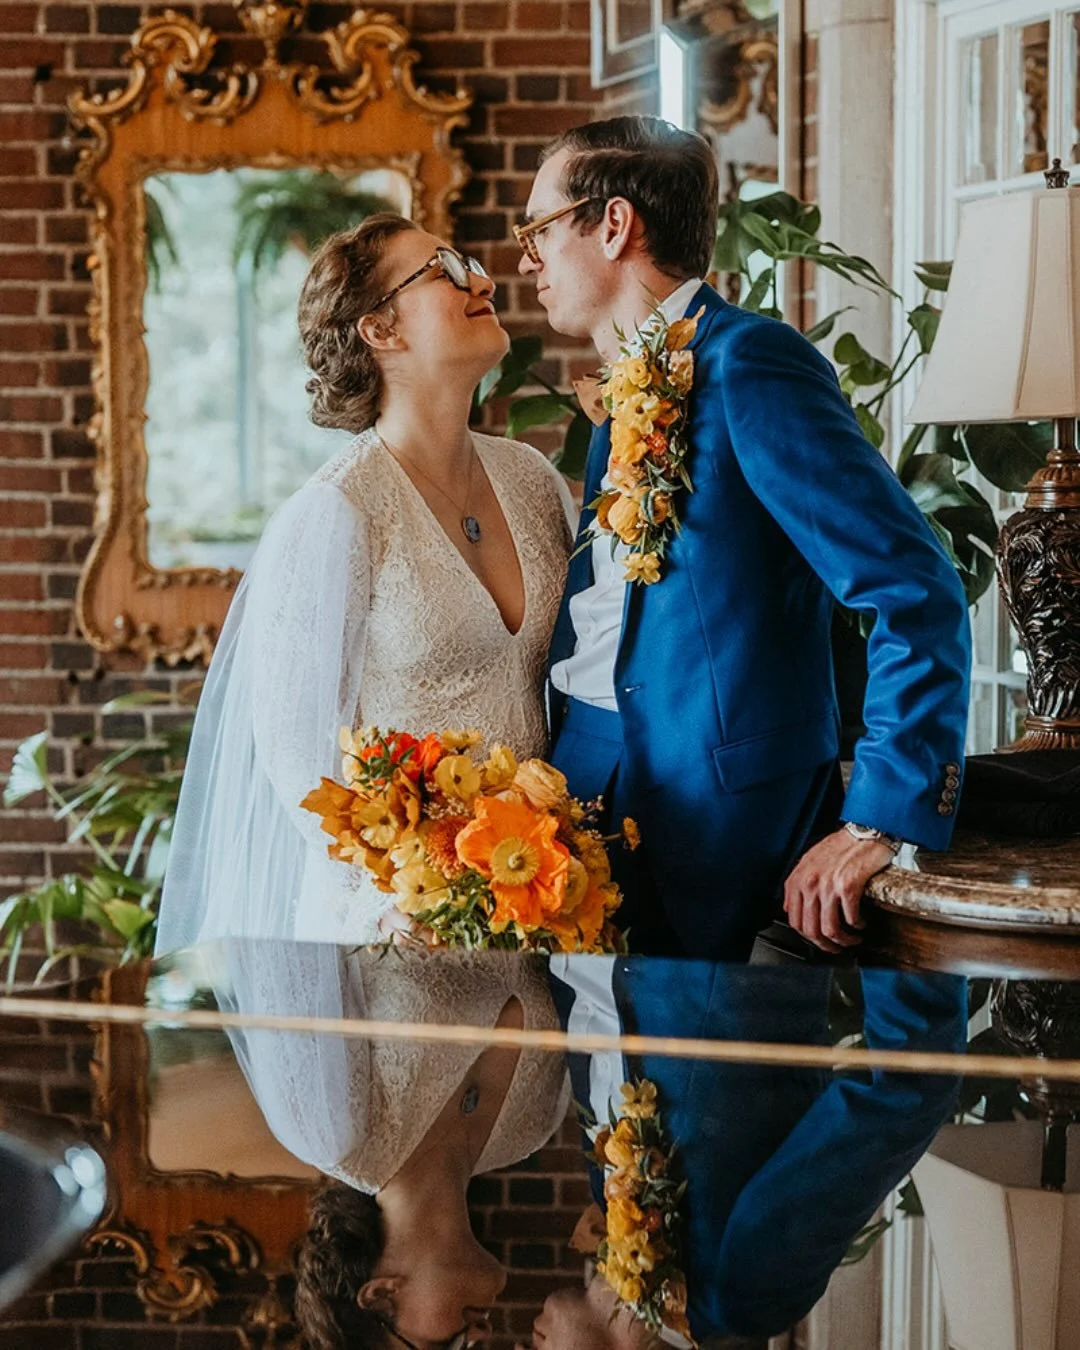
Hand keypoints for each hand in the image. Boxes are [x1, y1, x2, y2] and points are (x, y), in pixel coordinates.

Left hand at [783, 828, 894, 951]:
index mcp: (797, 879)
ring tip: (852, 938)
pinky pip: (850, 919)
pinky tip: (862, 923)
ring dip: (844, 941)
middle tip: (836, 947)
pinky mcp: (848, 887)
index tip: (818, 940)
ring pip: (830, 929)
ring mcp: (827, 886)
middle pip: (810, 930)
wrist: (863, 832)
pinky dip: (857, 926)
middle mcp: (809, 884)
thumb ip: (799, 885)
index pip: (794, 920)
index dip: (807, 937)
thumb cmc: (841, 845)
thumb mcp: (810, 862)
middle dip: (825, 945)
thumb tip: (791, 909)